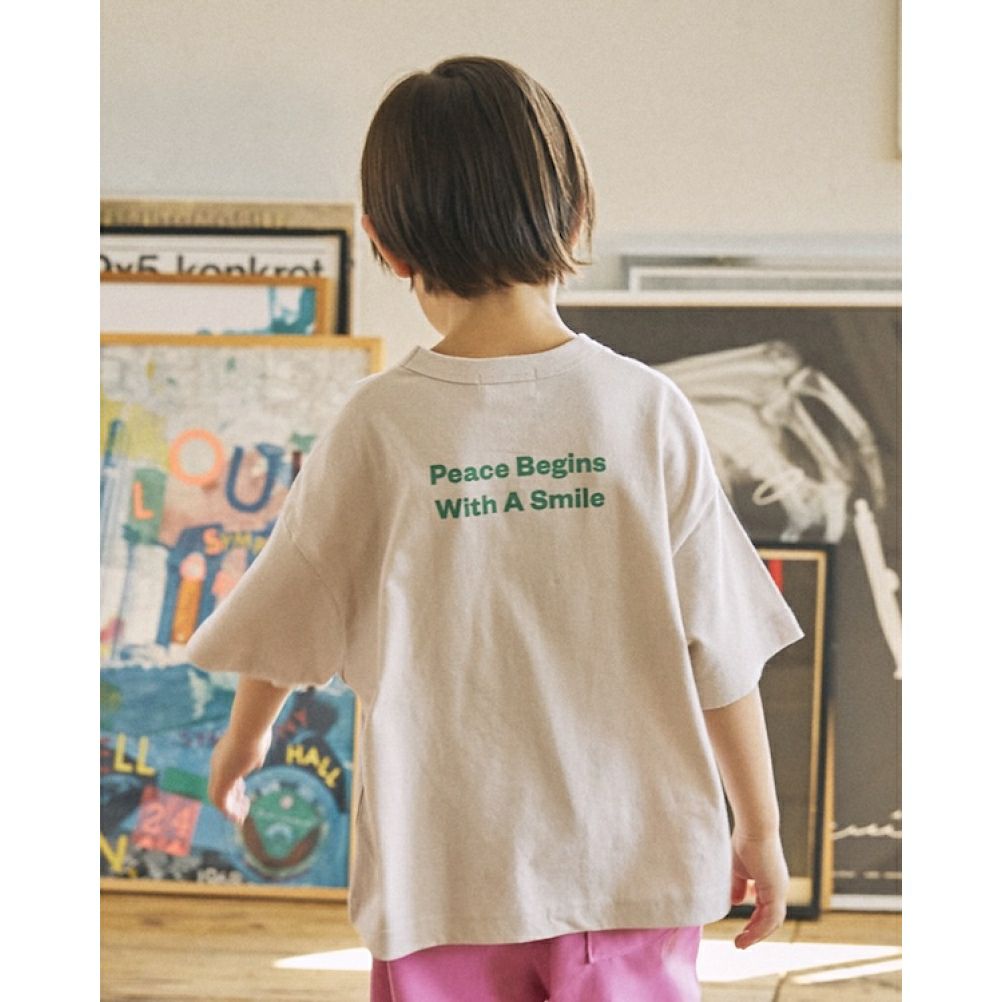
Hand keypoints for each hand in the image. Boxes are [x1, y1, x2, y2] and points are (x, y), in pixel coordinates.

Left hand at [208, 728, 271, 824]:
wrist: (250, 726)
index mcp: (225, 753)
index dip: (234, 785)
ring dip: (230, 809)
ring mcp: (219, 771)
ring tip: (241, 817)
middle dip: (231, 799)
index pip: (225, 774)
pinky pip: (221, 802)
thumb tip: (257, 764)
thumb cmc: (257, 730)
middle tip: (244, 805)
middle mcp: (218, 763)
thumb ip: (256, 754)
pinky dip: (229, 812)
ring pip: (218, 797)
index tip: (243, 791)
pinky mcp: (222, 779)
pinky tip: (239, 817)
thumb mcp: (258, 742)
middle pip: (219, 787)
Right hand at [730, 830, 788, 948]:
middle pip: (771, 919)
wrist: (754, 826)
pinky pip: (769, 917)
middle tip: (741, 943)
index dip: (754, 922)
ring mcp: (779, 889)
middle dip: (756, 933)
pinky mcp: (776, 889)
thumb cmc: (744, 841)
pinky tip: (746, 934)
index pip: (766, 909)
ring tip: (741, 943)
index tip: (741, 932)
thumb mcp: (738, 869)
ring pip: (772, 921)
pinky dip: (758, 928)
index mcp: (770, 882)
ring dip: (756, 934)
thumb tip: (737, 902)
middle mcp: (778, 887)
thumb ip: (738, 886)